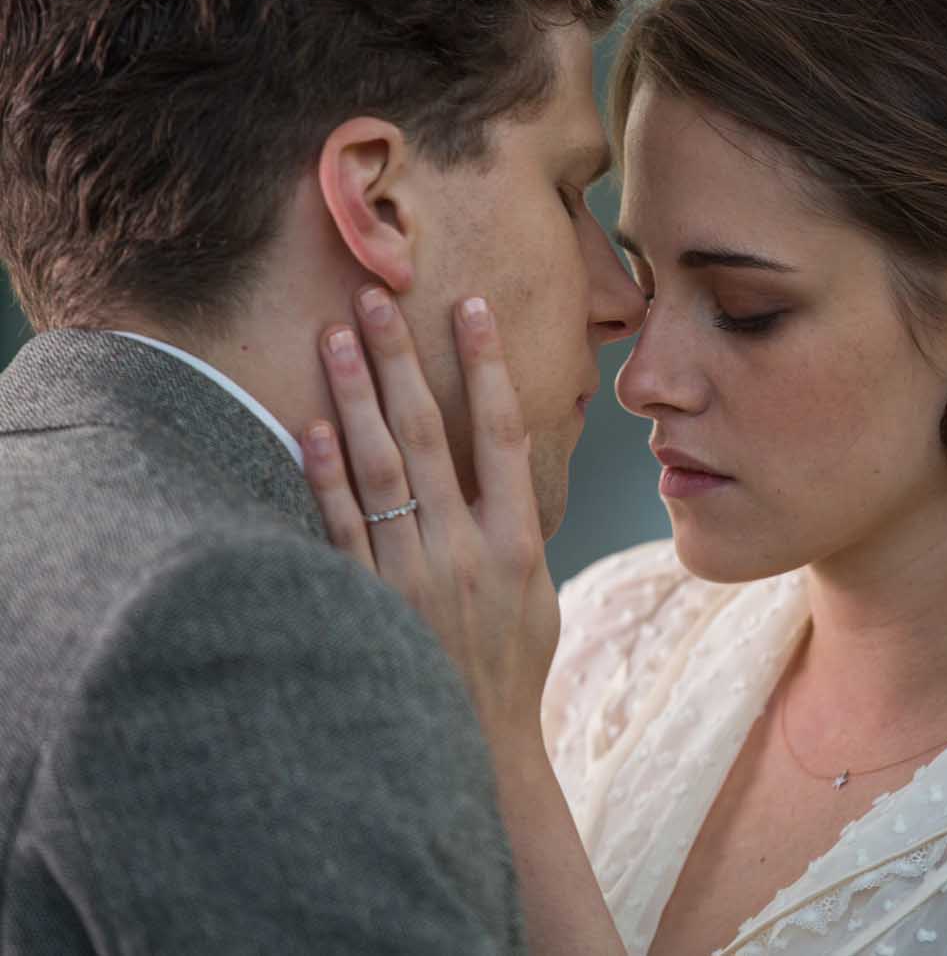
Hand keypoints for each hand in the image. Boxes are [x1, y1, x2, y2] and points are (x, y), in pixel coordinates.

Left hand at [302, 286, 556, 738]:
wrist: (473, 745)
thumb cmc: (512, 665)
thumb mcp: (541, 593)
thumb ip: (519, 528)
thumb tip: (502, 466)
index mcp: (518, 542)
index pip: (503, 433)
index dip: (487, 365)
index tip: (471, 306)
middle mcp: (464, 549)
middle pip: (428, 434)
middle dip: (401, 360)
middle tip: (375, 298)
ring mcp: (411, 573)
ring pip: (379, 468)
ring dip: (355, 398)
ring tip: (335, 338)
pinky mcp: (366, 599)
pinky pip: (339, 526)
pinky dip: (323, 474)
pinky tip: (308, 426)